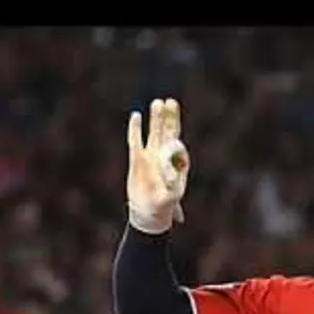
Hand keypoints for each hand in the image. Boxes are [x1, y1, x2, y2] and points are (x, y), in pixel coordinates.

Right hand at [127, 97, 189, 233]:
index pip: (178, 146)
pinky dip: (135, 129)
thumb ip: (173, 188)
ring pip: (154, 132)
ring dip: (156, 118)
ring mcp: (150, 156)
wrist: (149, 211)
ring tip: (158, 102)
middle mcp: (163, 156)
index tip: (174, 143)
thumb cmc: (164, 206)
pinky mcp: (136, 159)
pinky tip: (136, 116)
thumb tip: (172, 177)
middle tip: (171, 102)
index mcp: (176, 164)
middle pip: (168, 132)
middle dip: (170, 118)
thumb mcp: (172, 199)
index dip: (176, 142)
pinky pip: (135, 141)